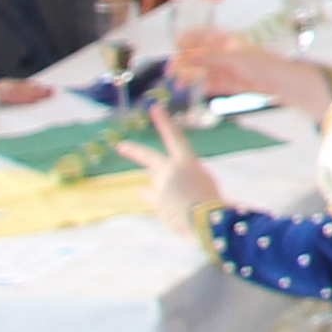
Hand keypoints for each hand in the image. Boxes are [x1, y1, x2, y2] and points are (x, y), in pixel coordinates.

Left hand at [145, 108, 220, 228]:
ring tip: (180, 197)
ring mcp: (160, 188)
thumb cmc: (211, 201)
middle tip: (120, 146)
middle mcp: (169, 171)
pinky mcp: (156, 204)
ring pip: (157, 182)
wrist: (207, 223)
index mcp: (186, 162)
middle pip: (148, 157)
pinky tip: (156, 200)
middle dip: (134, 151)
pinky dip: (157, 199)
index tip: (154, 108)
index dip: (164, 122)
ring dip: (166, 187)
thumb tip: (145, 185)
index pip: (174, 137)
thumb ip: (178, 178)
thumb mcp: (201, 182)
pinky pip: (154, 198)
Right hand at [171, 30, 324, 108]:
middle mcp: (225, 54)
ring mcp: (226, 69)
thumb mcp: (235, 57)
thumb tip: (187, 56)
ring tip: (177, 84)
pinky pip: (211, 84)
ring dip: (189, 76)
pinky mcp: (229, 84)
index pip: (204, 35)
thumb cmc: (262, 63)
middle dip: (184, 61)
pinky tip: (190, 90)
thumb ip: (211, 57)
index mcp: (227, 41)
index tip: (176, 43)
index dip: (189, 37)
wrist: (280, 82)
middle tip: (169, 69)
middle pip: (199, 56)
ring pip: (202, 72)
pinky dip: (200, 87)